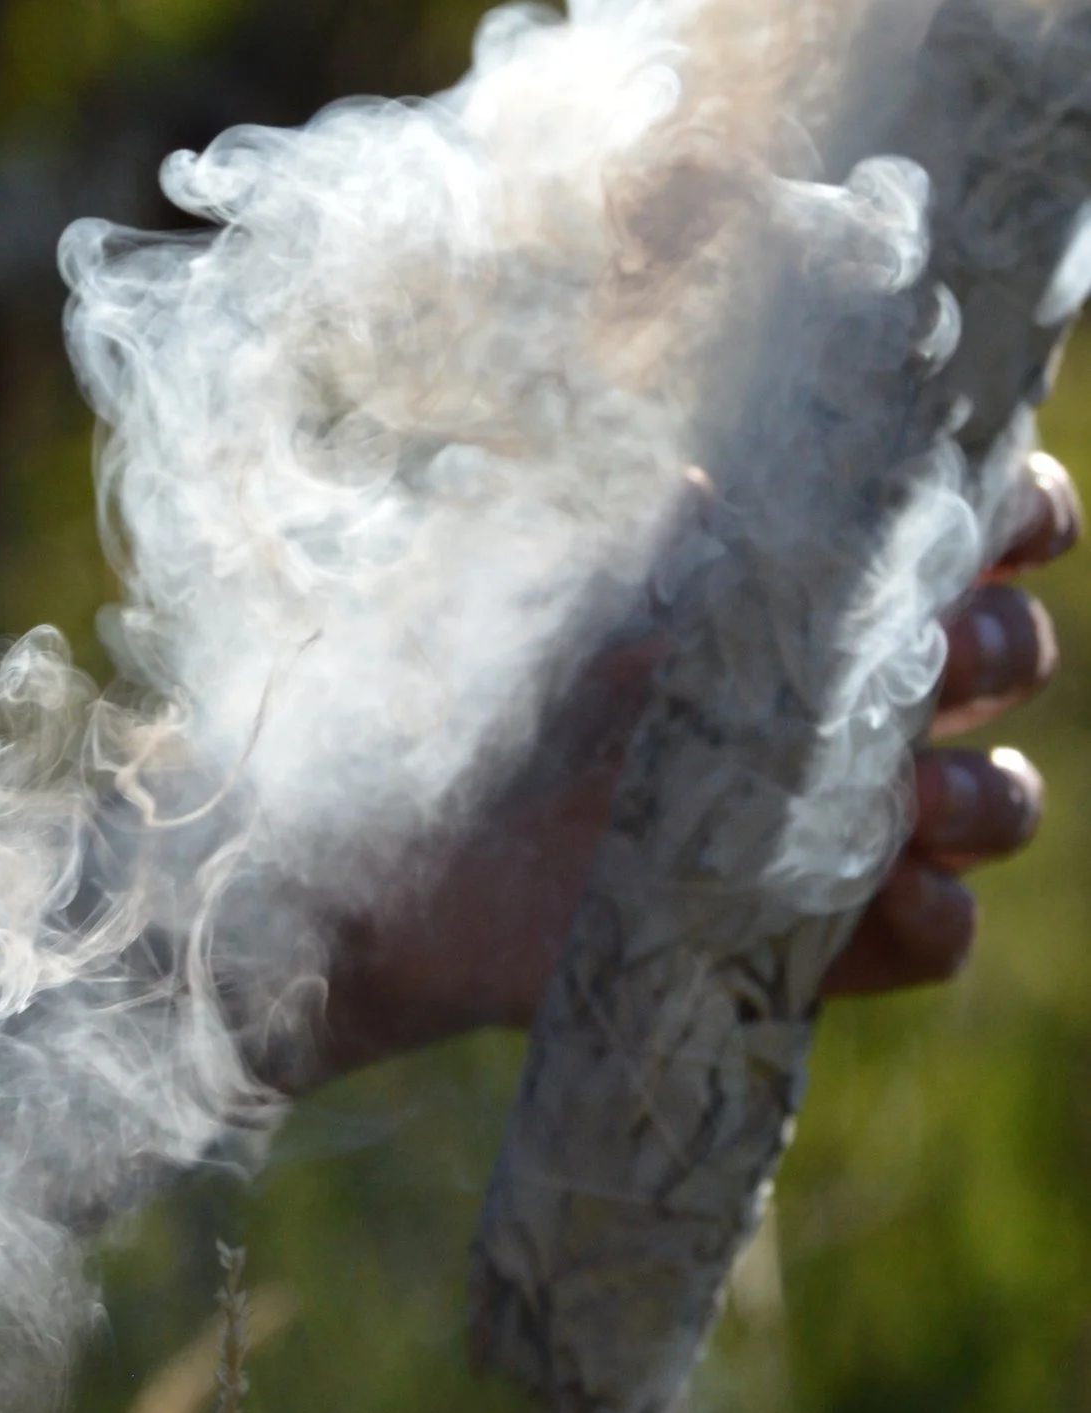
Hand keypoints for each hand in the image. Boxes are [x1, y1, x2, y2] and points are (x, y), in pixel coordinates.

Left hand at [321, 449, 1077, 1074]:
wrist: (394, 858)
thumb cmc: (476, 696)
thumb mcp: (561, 589)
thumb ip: (660, 532)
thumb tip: (721, 476)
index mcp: (812, 593)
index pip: (977, 533)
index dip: (1018, 517)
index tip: (1003, 523)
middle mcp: (849, 700)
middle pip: (1012, 656)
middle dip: (1003, 647)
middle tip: (939, 654)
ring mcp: (842, 821)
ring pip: (997, 800)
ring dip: (985, 789)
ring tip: (913, 792)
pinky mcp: (813, 936)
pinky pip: (937, 933)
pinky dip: (932, 914)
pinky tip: (886, 890)